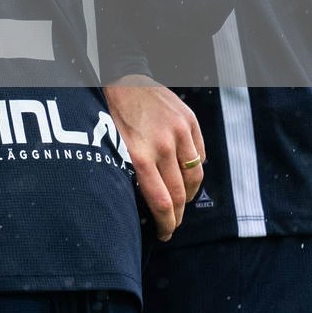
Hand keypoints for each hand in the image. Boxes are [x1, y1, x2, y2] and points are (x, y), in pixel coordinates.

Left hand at [105, 76, 206, 240]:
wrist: (124, 78)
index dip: (166, 224)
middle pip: (181, 195)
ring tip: (180, 202)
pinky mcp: (191, 122)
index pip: (162, 202)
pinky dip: (195, 169)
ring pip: (195, 178)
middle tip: (172, 225)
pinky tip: (184, 175)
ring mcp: (180, 133)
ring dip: (189, 195)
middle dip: (177, 216)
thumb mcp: (110, 145)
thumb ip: (129, 172)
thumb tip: (140, 203)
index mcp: (139, 155)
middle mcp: (163, 146)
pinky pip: (201, 155)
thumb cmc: (111, 114)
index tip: (164, 234)